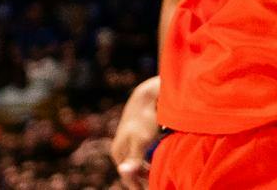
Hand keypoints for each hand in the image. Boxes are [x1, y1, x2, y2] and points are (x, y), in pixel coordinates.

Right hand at [111, 75, 159, 189]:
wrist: (147, 96)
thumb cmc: (145, 120)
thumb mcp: (141, 142)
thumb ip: (134, 159)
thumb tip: (123, 173)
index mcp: (117, 152)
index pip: (126, 175)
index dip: (137, 185)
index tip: (151, 188)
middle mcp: (120, 147)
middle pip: (131, 168)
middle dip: (142, 176)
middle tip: (156, 181)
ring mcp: (127, 140)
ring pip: (136, 159)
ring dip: (146, 167)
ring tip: (159, 171)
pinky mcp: (136, 133)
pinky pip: (141, 151)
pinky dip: (149, 156)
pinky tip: (159, 155)